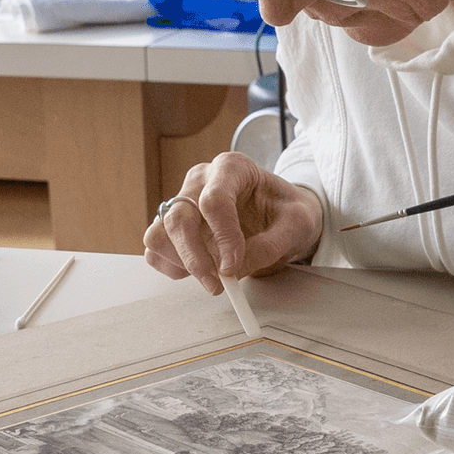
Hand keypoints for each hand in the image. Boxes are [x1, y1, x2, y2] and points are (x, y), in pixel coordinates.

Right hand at [144, 152, 324, 296]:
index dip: (222, 237)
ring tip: (213, 275)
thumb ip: (270, 245)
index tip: (233, 267)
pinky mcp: (173, 226)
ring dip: (182, 263)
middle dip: (195, 257)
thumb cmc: (287, 212)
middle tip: (217, 284)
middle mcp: (201, 181)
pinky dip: (173, 267)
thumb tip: (234, 269)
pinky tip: (202, 270)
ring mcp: (183, 202)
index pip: (214, 200)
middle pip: (178, 217)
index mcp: (232, 168)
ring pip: (158, 234)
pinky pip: (156, 250)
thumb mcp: (297, 224)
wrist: (281, 215)